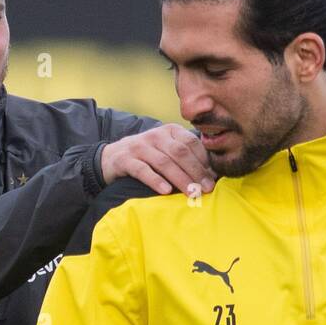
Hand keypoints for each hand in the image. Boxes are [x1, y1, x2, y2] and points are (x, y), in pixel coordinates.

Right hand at [99, 124, 215, 195]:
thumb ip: (185, 157)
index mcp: (169, 131)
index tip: (214, 178)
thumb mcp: (166, 151)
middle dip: (196, 171)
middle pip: (180, 153)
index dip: (204, 161)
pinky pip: (142, 170)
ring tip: (192, 193)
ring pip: (164, 162)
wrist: (112, 157)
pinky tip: (166, 191)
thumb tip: (211, 175)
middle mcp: (155, 136)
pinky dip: (155, 180)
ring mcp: (139, 147)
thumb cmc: (147, 157)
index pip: (191, 143)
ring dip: (180, 179)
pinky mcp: (125, 160)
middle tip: (206, 189)